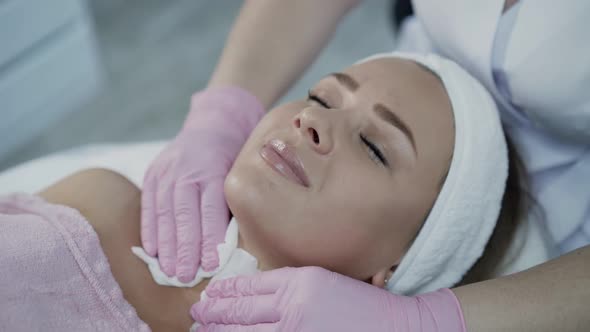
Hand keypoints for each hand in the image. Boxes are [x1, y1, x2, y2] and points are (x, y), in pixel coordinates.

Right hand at [141, 87, 263, 281]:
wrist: (213, 123)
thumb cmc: (235, 154)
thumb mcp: (241, 170)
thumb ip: (233, 201)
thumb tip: (231, 245)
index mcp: (213, 169)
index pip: (210, 210)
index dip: (209, 239)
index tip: (210, 264)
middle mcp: (186, 170)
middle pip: (183, 215)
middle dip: (184, 249)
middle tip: (185, 276)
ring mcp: (166, 171)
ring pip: (164, 213)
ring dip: (166, 245)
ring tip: (169, 271)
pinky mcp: (153, 173)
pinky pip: (149, 205)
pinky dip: (150, 229)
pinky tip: (152, 251)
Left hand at [191, 266, 465, 331]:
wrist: (396, 327)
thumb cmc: (362, 304)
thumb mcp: (323, 281)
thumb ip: (289, 284)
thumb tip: (253, 292)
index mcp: (298, 283)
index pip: (249, 287)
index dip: (225, 294)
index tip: (209, 296)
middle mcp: (292, 309)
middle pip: (241, 312)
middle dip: (213, 315)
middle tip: (194, 315)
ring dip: (220, 331)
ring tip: (202, 330)